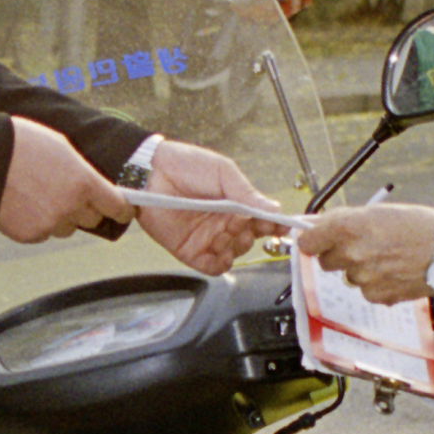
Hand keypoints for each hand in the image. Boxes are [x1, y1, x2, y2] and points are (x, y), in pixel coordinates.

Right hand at [0, 116, 134, 242]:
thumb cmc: (20, 143)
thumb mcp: (61, 147)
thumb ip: (83, 171)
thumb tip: (95, 186)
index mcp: (83, 181)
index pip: (116, 206)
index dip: (121, 208)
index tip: (122, 209)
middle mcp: (70, 206)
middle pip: (92, 219)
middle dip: (85, 209)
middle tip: (68, 193)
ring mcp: (49, 223)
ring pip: (66, 227)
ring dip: (60, 216)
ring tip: (38, 194)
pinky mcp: (29, 235)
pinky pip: (43, 233)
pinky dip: (37, 222)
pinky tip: (23, 203)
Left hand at [129, 138, 275, 273]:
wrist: (151, 173)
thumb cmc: (187, 166)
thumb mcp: (223, 172)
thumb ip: (247, 193)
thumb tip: (274, 208)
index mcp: (235, 203)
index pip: (261, 220)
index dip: (273, 225)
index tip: (282, 226)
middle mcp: (224, 222)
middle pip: (250, 239)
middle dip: (250, 233)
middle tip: (240, 221)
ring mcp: (208, 238)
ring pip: (235, 253)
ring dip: (234, 246)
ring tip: (223, 231)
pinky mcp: (191, 250)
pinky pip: (213, 267)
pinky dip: (220, 263)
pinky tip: (218, 250)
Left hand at [294, 202, 433, 306]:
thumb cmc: (417, 226)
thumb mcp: (378, 212)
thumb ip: (346, 221)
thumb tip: (320, 226)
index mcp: (347, 227)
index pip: (307, 241)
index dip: (313, 241)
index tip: (318, 241)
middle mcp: (350, 253)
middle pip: (325, 262)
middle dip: (339, 255)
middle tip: (362, 247)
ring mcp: (362, 278)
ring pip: (349, 277)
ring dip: (362, 270)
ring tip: (388, 258)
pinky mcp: (376, 296)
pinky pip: (367, 291)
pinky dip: (378, 284)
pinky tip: (396, 272)